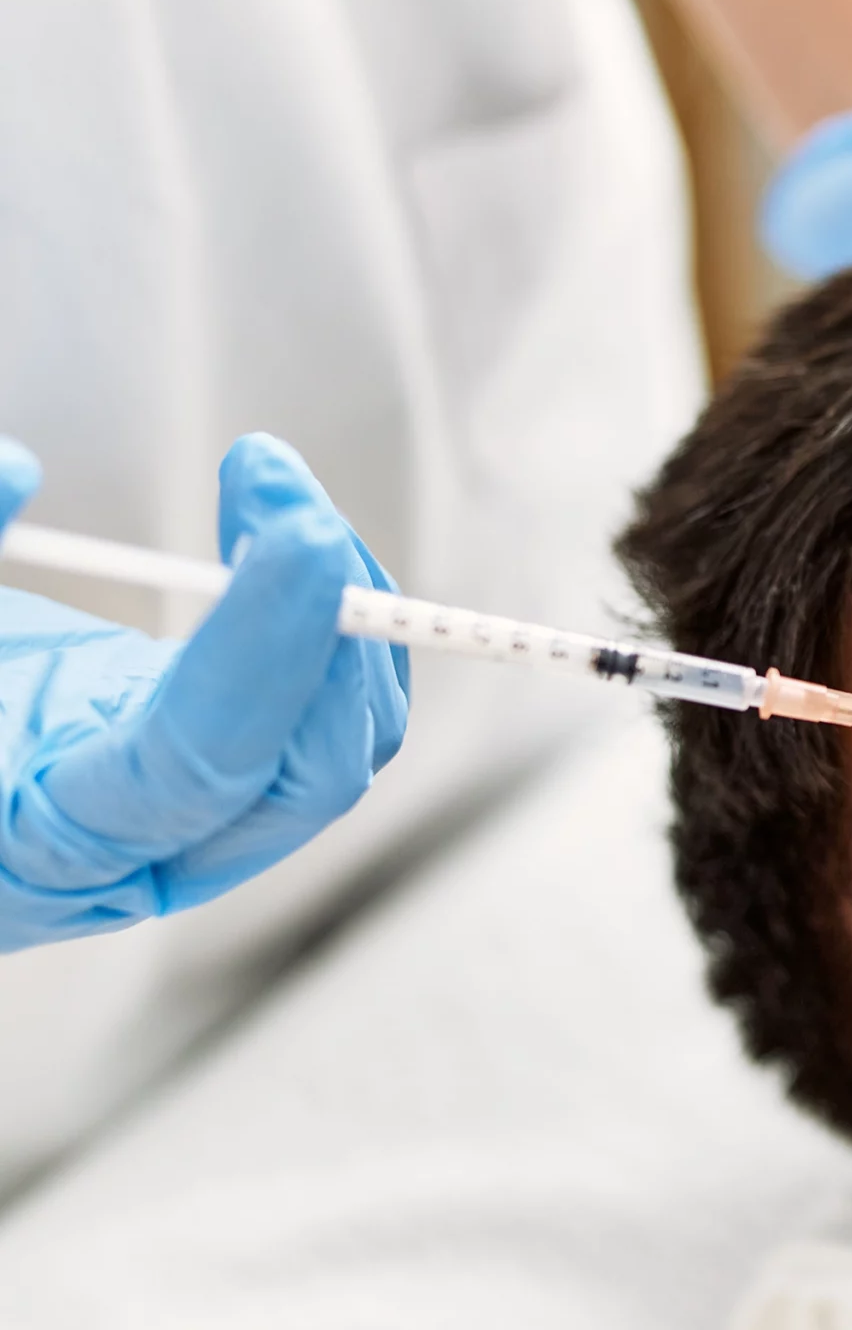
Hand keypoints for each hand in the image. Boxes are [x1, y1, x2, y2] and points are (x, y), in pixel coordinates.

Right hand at [0, 434, 408, 951]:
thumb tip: (16, 469)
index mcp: (30, 846)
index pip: (196, 765)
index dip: (264, 651)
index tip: (299, 529)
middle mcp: (132, 861)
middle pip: (311, 772)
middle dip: (331, 621)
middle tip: (287, 494)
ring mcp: (191, 833)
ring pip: (341, 746)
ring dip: (342, 610)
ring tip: (275, 494)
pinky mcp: (219, 787)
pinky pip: (324, 722)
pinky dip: (329, 626)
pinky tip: (279, 541)